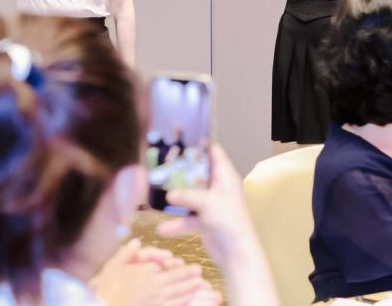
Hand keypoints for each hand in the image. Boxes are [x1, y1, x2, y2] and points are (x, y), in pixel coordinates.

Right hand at [91, 239, 220, 305]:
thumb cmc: (105, 289)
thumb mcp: (112, 267)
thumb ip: (126, 253)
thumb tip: (136, 242)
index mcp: (147, 272)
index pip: (164, 265)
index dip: (172, 263)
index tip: (178, 261)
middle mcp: (155, 285)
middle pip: (176, 278)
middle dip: (188, 274)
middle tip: (198, 270)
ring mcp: (157, 300)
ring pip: (178, 292)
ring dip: (189, 288)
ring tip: (199, 284)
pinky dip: (182, 302)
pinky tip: (188, 300)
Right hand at [158, 146, 263, 270]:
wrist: (235, 252)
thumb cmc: (228, 220)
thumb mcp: (207, 202)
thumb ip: (187, 195)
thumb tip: (169, 193)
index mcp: (225, 176)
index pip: (214, 153)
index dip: (200, 145)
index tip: (181, 140)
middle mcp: (219, 188)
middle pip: (198, 174)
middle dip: (181, 173)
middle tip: (162, 165)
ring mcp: (212, 205)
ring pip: (191, 197)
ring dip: (177, 199)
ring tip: (156, 194)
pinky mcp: (206, 221)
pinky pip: (188, 218)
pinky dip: (177, 223)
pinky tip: (162, 229)